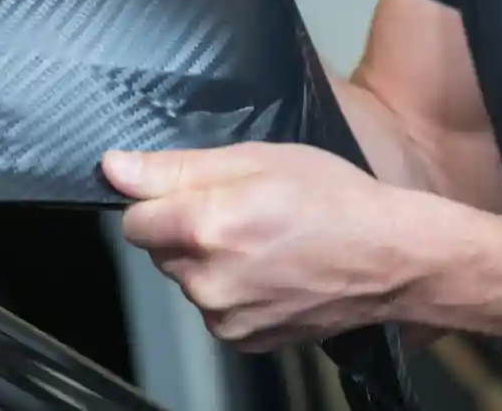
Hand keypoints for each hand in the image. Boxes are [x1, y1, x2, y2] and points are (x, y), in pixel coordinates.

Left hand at [103, 142, 421, 350]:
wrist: (389, 258)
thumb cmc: (330, 197)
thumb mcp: (255, 159)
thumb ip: (176, 167)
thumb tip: (113, 167)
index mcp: (203, 227)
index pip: (133, 221)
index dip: (160, 201)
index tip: (195, 193)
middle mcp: (207, 280)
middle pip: (161, 252)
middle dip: (187, 230)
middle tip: (242, 210)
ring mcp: (226, 318)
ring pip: (189, 281)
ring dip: (211, 262)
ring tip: (264, 240)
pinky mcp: (244, 341)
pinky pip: (216, 309)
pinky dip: (233, 291)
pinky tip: (271, 271)